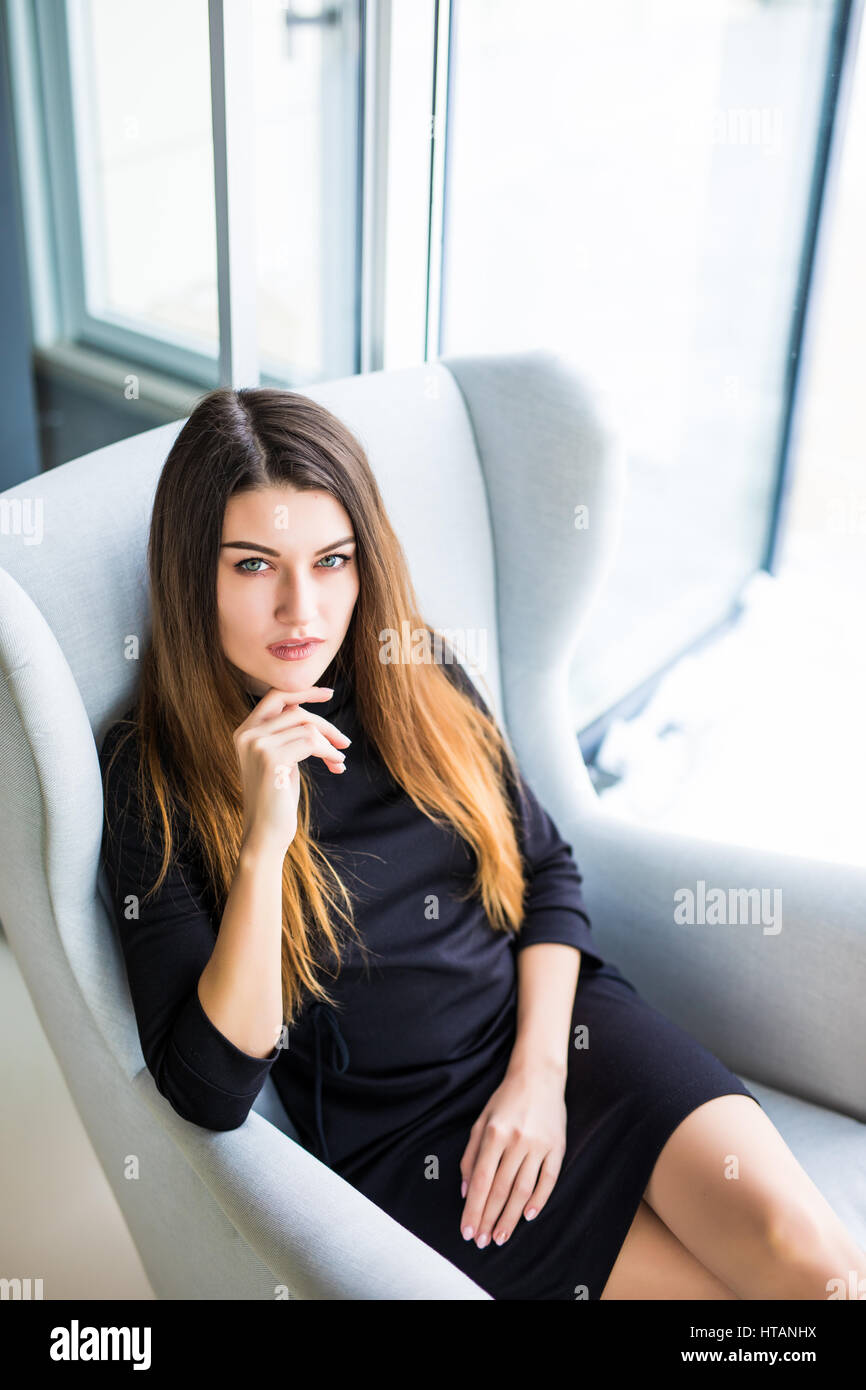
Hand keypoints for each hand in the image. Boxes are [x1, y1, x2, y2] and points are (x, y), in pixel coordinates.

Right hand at [234, 684, 350, 854]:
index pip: (275, 696)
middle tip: (344, 742)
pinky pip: (311, 742)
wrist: (265, 833)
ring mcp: (257, 745)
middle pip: (297, 711)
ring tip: (339, 760)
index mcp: (244, 731)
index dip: (304, 690)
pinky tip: (337, 765)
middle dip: (325, 725)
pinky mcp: (271, 759)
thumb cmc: (275, 799)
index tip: (329, 693)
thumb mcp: (279, 760)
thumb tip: (307, 711)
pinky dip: (329, 752)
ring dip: (330, 743)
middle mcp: (247, 734)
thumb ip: (285, 735)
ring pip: (307, 727)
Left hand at [458, 1062, 566, 1247]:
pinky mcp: (557, 1147)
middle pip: (501, 1190)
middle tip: (482, 1242)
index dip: (473, 1208)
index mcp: (494, 1133)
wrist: (539, 1075)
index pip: (481, 1180)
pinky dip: (539, 1200)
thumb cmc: (505, 1099)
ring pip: (523, 1189)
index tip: (467, 1231)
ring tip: (500, 1236)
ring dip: (511, 1217)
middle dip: (489, 1219)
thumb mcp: (481, 1121)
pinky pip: (549, 1179)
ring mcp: (539, 1144)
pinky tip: (528, 1216)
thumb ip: (470, 1155)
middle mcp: (516, 1141)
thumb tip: (465, 1190)